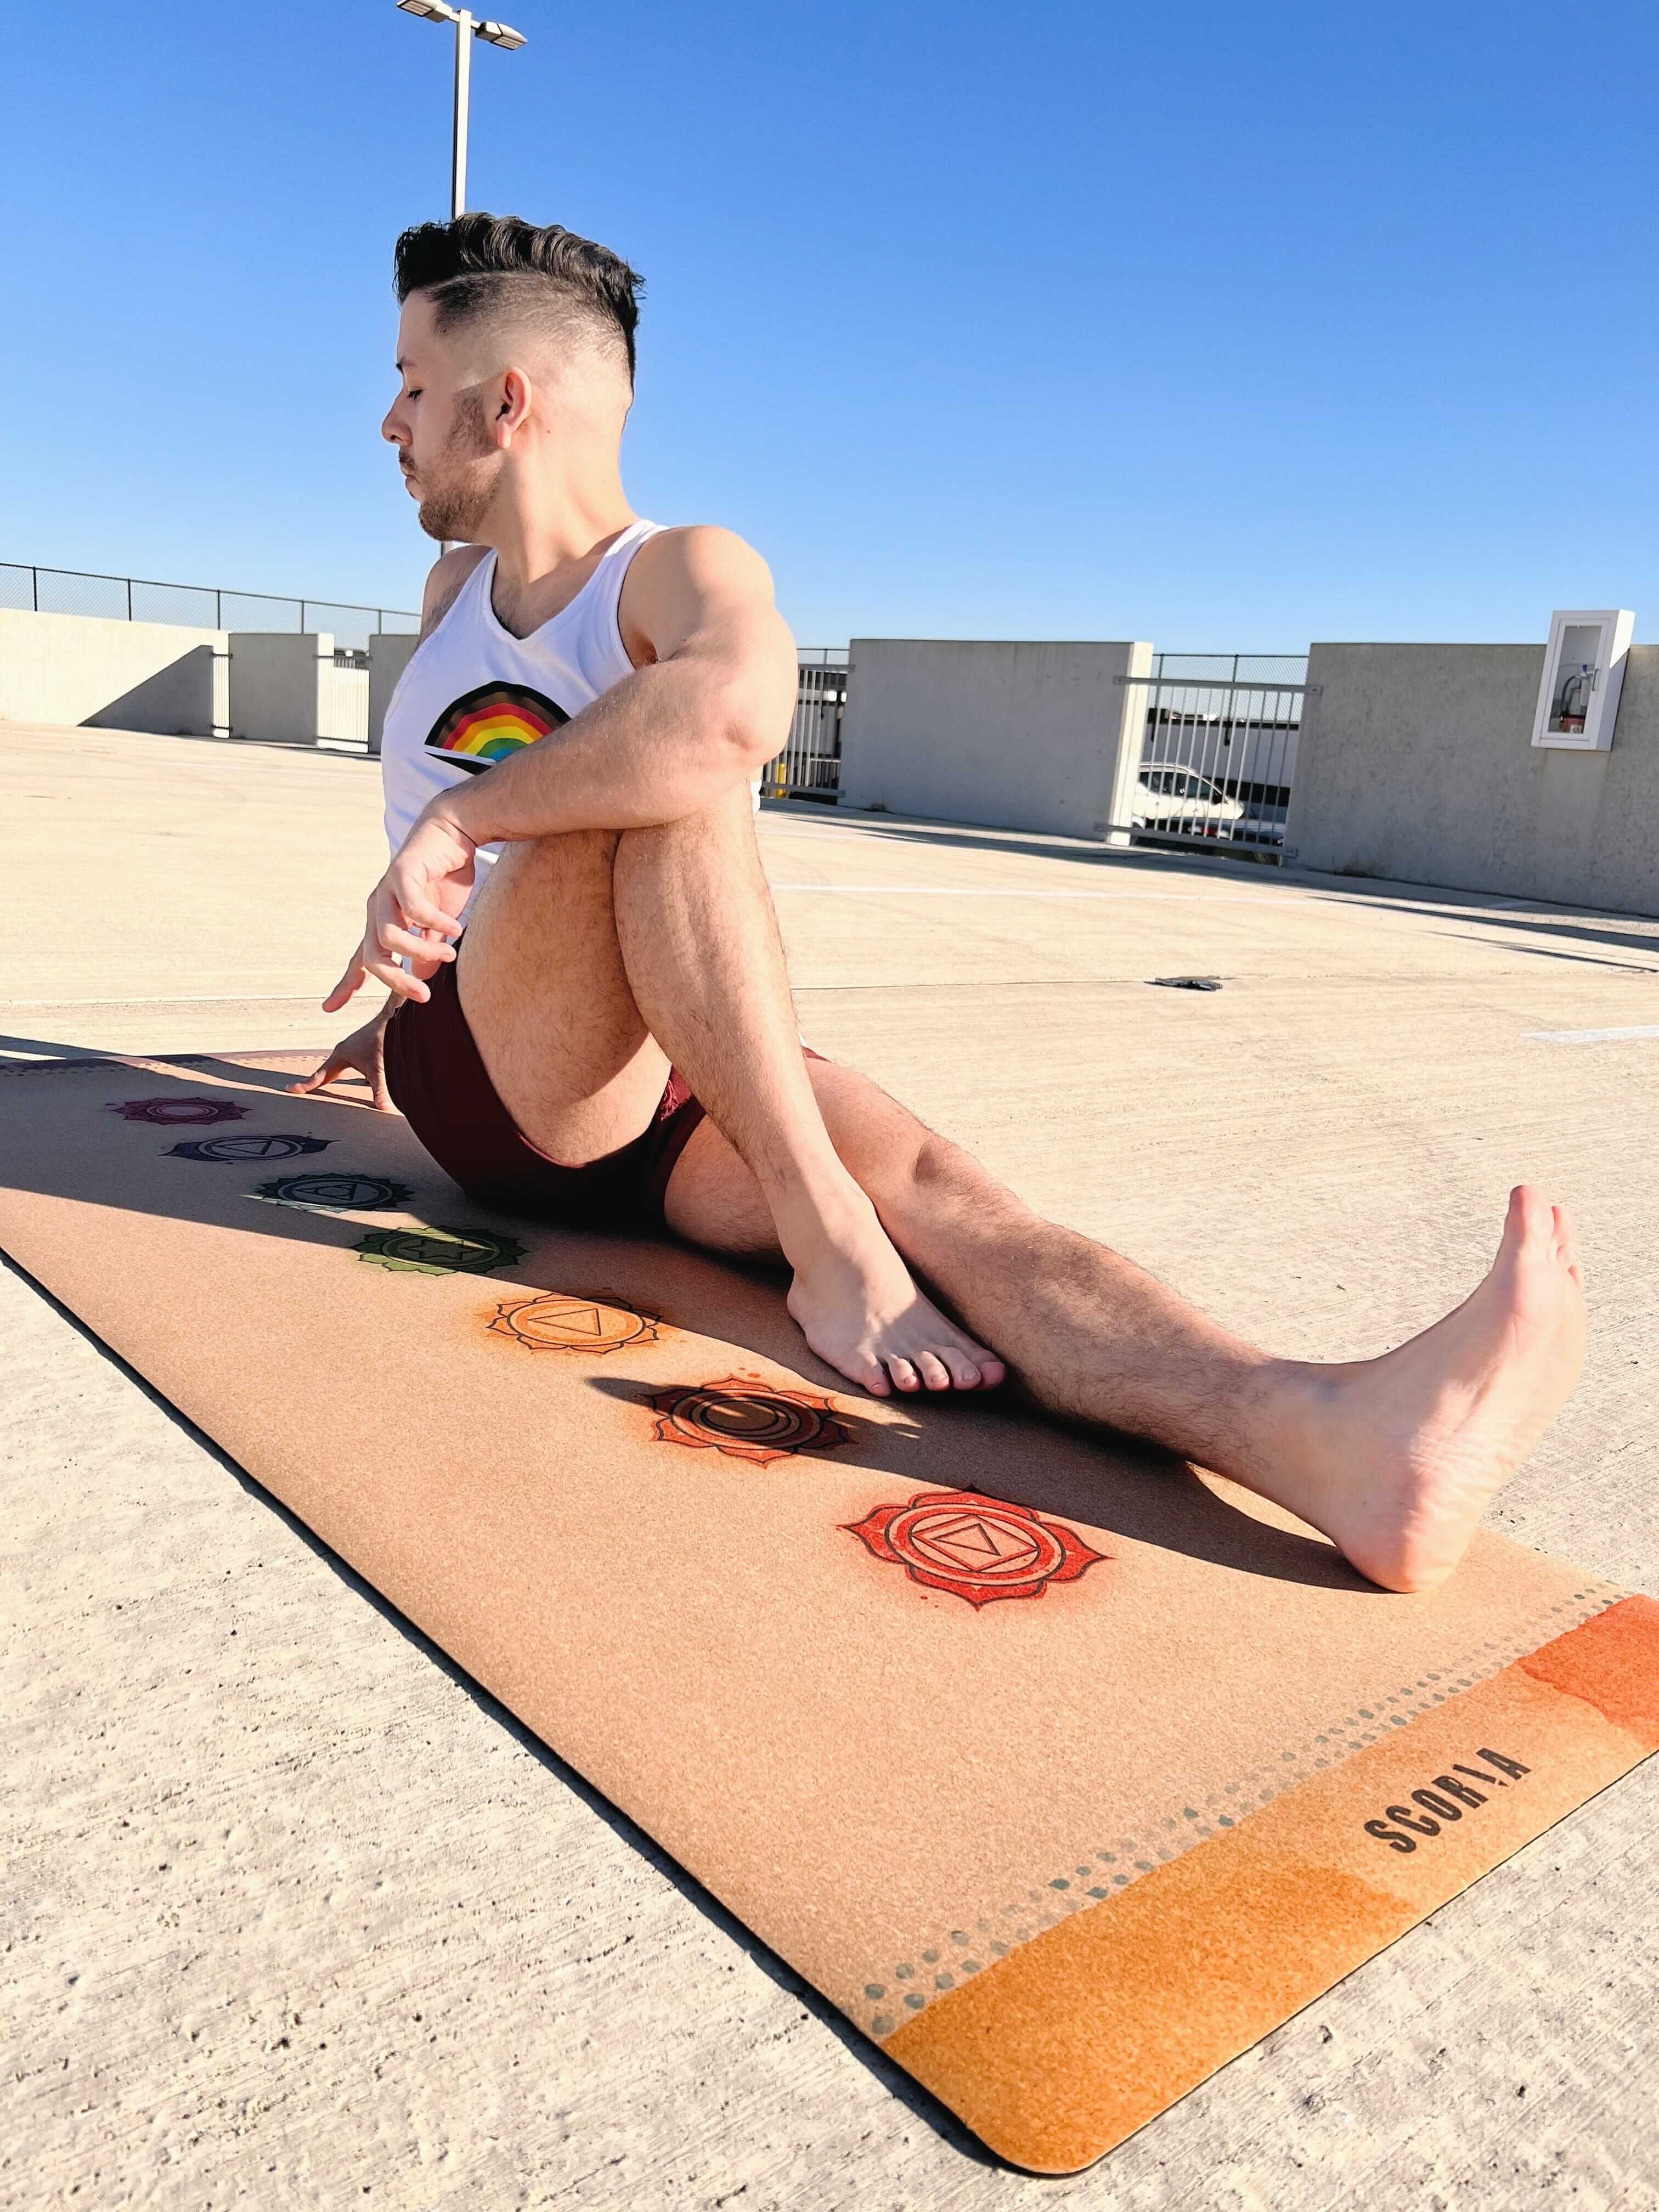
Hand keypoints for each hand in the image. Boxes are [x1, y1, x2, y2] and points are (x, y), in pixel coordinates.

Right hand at [288, 1004, 396, 1111]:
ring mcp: (354, 1051)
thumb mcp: (379, 1068)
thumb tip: (382, 1108)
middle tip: (301, 1090)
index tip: (290, 1089)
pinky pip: (354, 1067)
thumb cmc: (383, 1037)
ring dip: (334, 1078)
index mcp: (340, 1055)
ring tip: (325, 1089)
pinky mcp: (364, 1052)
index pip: (320, 1075)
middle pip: (326, 1072)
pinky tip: (361, 1084)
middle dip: (316, 1083)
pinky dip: (352, 1076)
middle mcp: (344, 1052)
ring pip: (340, 1069)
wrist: (395, 1018)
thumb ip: (380, 1090)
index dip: (306, 1085)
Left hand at [324, 805, 474, 1013]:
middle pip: (372, 956)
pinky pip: (415, 909)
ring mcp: (386, 890)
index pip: (360, 958)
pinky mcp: (402, 873)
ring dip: (421, 951)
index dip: (345, 984)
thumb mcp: (438, 925)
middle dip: (396, 980)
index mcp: (383, 921)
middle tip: (424, 995)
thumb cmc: (446, 877)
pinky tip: (456, 929)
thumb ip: (426, 949)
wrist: (454, 831)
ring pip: (390, 936)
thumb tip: (421, 975)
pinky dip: (436, 923)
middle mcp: (378, 907)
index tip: (329, 1008)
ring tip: (449, 955)